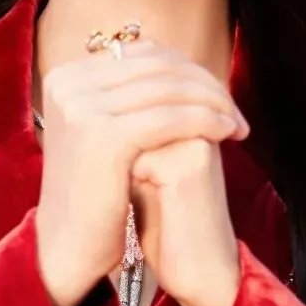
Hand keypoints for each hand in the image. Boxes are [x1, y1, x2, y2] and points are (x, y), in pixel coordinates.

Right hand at [33, 33, 247, 305]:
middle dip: (205, 86)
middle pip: (158, 66)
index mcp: (67, 77)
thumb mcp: (104, 135)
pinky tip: (228, 134)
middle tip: (234, 110)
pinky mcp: (104, 135)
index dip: (188, 71)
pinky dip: (206, 121)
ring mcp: (83, 107)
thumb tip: (174, 64)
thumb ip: (129, 97)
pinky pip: (171, 117)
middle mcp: (69, 83)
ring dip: (213, 103)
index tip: (217, 96)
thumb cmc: (94, 199)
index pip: (144, 55)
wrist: (67, 250)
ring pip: (169, 89)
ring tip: (237, 124)